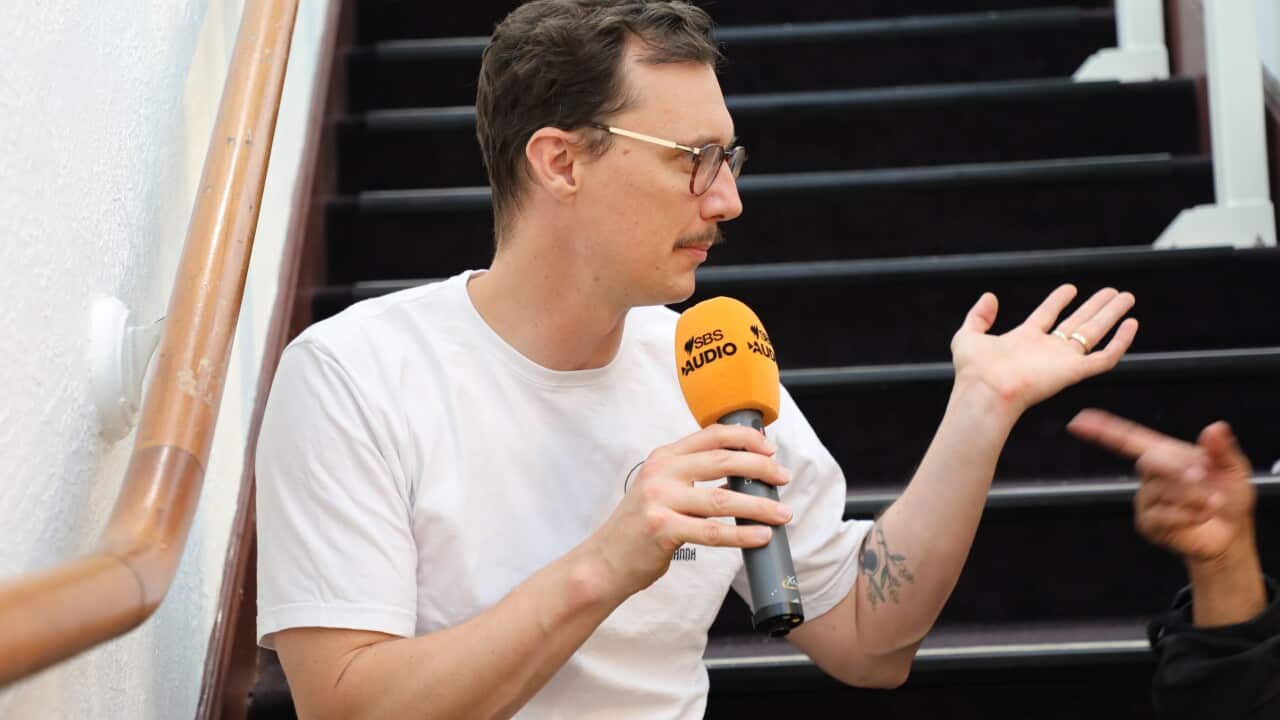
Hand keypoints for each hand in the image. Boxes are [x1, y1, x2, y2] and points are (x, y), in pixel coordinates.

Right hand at [587, 424, 792, 596]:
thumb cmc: (641, 527)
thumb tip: (743, 475)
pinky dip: (741, 535)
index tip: (770, 450)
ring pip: (722, 500)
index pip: (711, 435)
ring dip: (759, 506)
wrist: (605, 561)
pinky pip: (712, 532)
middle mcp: (661, 472)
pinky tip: (760, 536)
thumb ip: (693, 477)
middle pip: (722, 460)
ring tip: (783, 513)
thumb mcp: (662, 490)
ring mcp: (659, 499)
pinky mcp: (661, 529)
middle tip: (782, 479)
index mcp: (664, 457)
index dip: (745, 438)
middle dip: (760, 469)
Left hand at [949, 285, 1137, 415]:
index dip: (1058, 301)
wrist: (986, 391)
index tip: (1070, 287)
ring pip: (1095, 334)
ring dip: (1111, 315)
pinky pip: (1105, 357)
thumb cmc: (974, 371)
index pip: (1047, 316)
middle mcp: (1046, 350)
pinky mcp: (1074, 371)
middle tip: (1112, 292)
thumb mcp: (968, 336)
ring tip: (1126, 297)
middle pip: (1078, 323)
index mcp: (1024, 340)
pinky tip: (1131, 324)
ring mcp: (1062, 360)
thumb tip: (989, 297)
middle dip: (1095, 306)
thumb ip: (978, 316)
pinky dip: (1121, 342)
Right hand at [1067, 410, 1256, 563]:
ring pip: (1162, 492)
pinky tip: (1199, 517)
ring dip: (1194, 498)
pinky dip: (1189, 516)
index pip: (1129, 438)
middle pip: (1148, 461)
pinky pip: (1164, 516)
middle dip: (1177, 469)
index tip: (1080, 420)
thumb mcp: (1235, 469)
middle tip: (1202, 478)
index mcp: (1167, 454)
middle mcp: (1151, 475)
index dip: (1103, 429)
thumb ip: (1223, 449)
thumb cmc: (1230, 497)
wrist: (1231, 535)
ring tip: (1212, 504)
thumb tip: (1215, 427)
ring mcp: (1146, 500)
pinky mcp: (1148, 523)